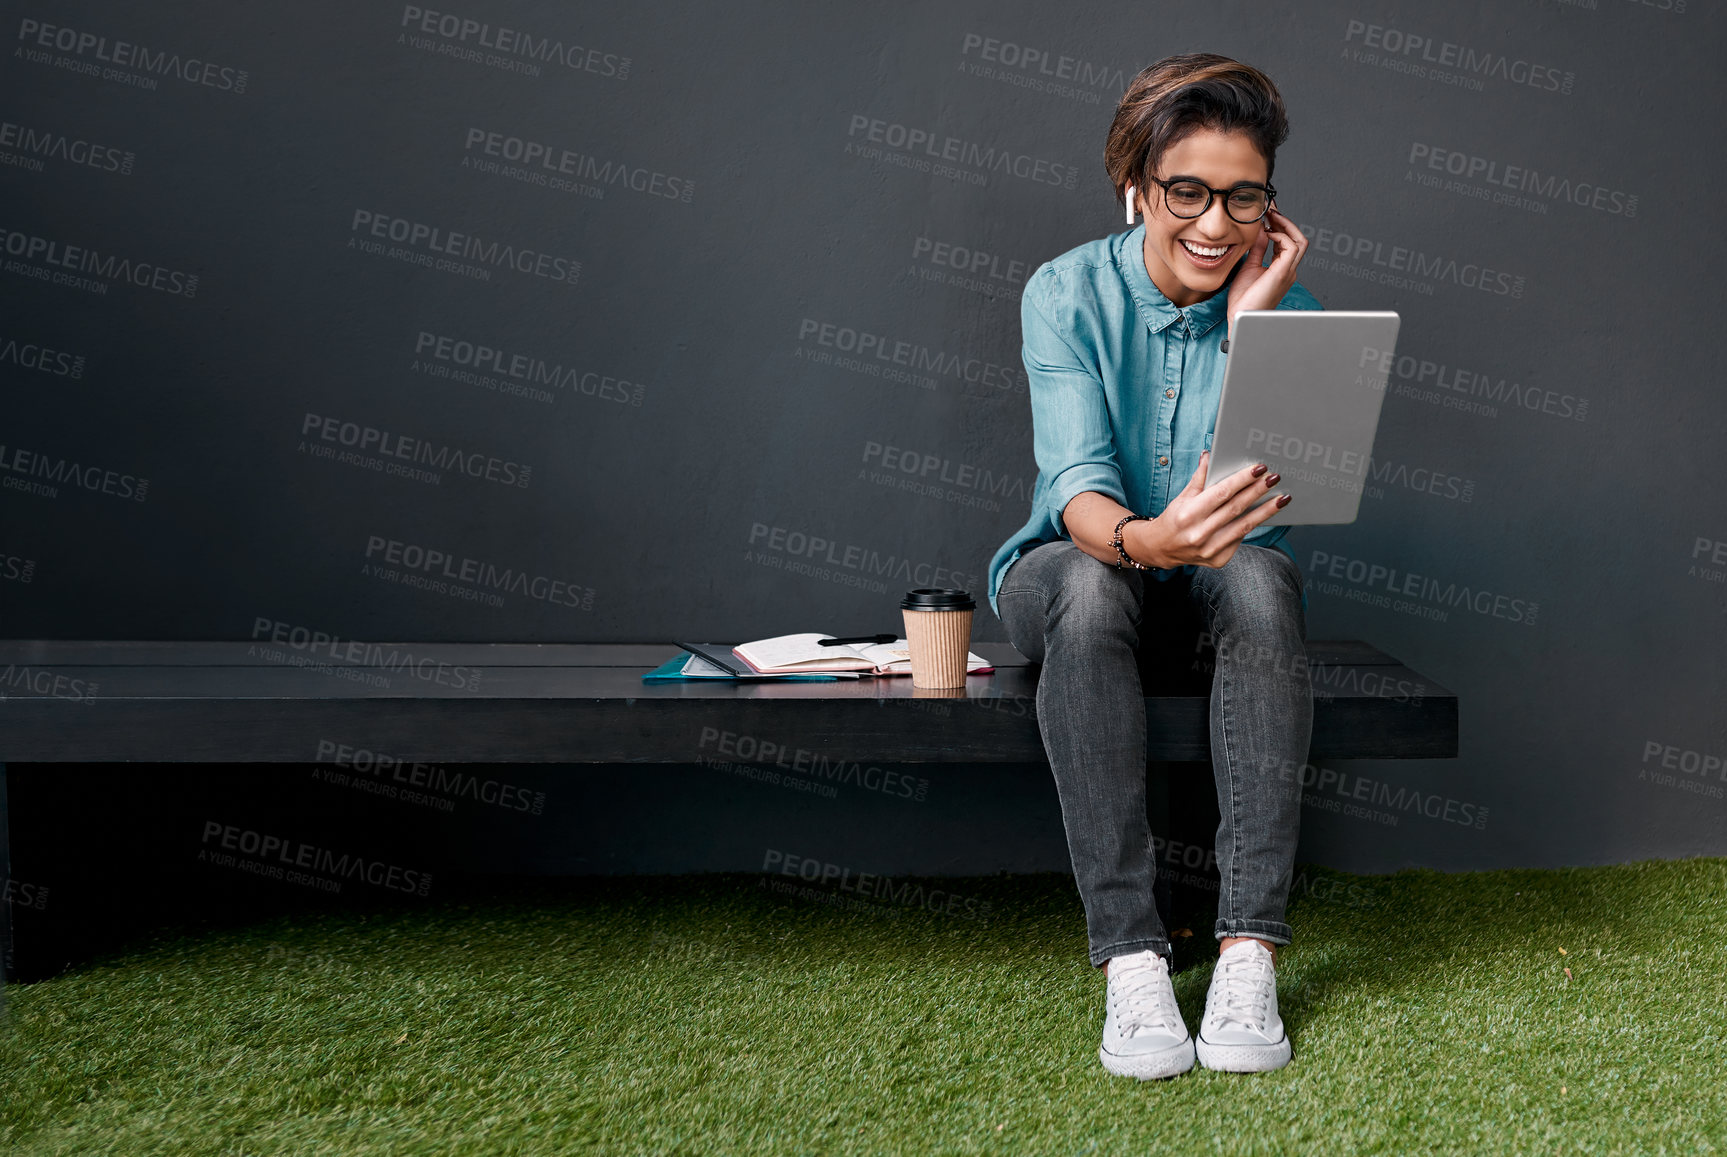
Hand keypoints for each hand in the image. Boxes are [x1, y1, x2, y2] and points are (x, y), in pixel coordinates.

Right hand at [1130, 451, 1290, 568]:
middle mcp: (1198, 533)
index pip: (1221, 493)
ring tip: (1282, 498)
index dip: (1242, 480)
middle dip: (1258, 492)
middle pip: (1236, 508)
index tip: (1259, 469)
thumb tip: (1211, 455)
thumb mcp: (1183, 496)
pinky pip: (1239, 539)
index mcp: (1189, 514)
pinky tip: (1264, 515)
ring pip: (1244, 526)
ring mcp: (1209, 549)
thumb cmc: (1174, 518)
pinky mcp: (1218, 560)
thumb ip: (1200, 478)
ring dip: (1265, 511)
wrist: (1161, 548)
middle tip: (1275, 478)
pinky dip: (1252, 526)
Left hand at [1226, 203, 1308, 334]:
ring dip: (1285, 225)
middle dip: (1285, 221)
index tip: (1267, 214)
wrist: (1242, 318)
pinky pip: (1291, 247)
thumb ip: (1257, 250)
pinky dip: (1281, 236)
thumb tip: (1259, 232)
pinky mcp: (1283, 273)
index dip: (1279, 225)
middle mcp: (1289, 269)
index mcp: (1281, 268)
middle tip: (1270, 210)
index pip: (1287, 241)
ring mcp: (1288, 271)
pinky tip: (1268, 234)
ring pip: (1299, 241)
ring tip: (1271, 216)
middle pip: (1298, 238)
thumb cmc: (1244, 300)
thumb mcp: (1249, 266)